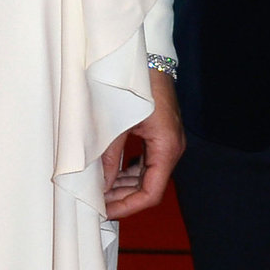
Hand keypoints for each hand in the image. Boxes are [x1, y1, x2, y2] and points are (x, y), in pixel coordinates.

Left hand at [104, 68, 183, 218]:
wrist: (148, 57)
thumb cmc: (134, 86)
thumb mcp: (116, 124)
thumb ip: (109, 157)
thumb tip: (101, 186)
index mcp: (166, 148)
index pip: (151, 193)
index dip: (128, 207)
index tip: (106, 212)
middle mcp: (172, 149)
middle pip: (150, 187)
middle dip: (123, 198)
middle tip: (97, 204)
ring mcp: (168, 143)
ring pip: (148, 177)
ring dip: (125, 186)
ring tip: (100, 192)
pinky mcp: (161, 136)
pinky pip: (147, 163)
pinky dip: (129, 172)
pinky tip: (111, 176)